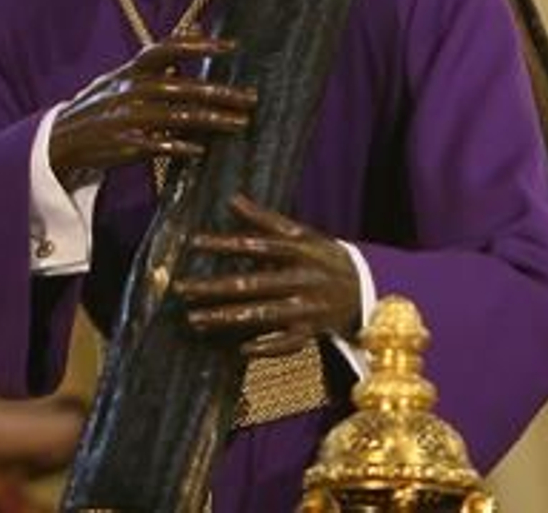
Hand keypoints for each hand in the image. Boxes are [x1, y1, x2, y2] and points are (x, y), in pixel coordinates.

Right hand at [47, 36, 254, 189]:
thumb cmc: (103, 103)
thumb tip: (198, 25)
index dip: (198, 46)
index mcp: (131, 70)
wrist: (62, 138)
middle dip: (219, 92)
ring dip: (212, 121)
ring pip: (177, 117)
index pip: (166, 49)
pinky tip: (202, 150)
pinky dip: (181, 147)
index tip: (232, 47)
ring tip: (241, 124)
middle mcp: (131, 90)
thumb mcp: (127, 73)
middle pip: (181, 87)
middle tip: (251, 97)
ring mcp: (127, 118)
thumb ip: (164, 54)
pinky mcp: (125, 144)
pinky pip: (159, 145)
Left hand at [174, 194, 359, 357]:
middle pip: (252, 285)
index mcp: (298, 251)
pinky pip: (287, 344)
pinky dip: (265, 346)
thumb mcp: (301, 233)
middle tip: (181, 289)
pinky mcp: (312, 332)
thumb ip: (265, 219)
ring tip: (194, 319)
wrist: (365, 287)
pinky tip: (238, 348)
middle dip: (214, 288)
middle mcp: (301, 279)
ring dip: (226, 318)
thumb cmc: (323, 255)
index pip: (255, 245)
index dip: (224, 244)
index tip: (193, 243)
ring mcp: (307, 308)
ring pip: (262, 315)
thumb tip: (232, 199)